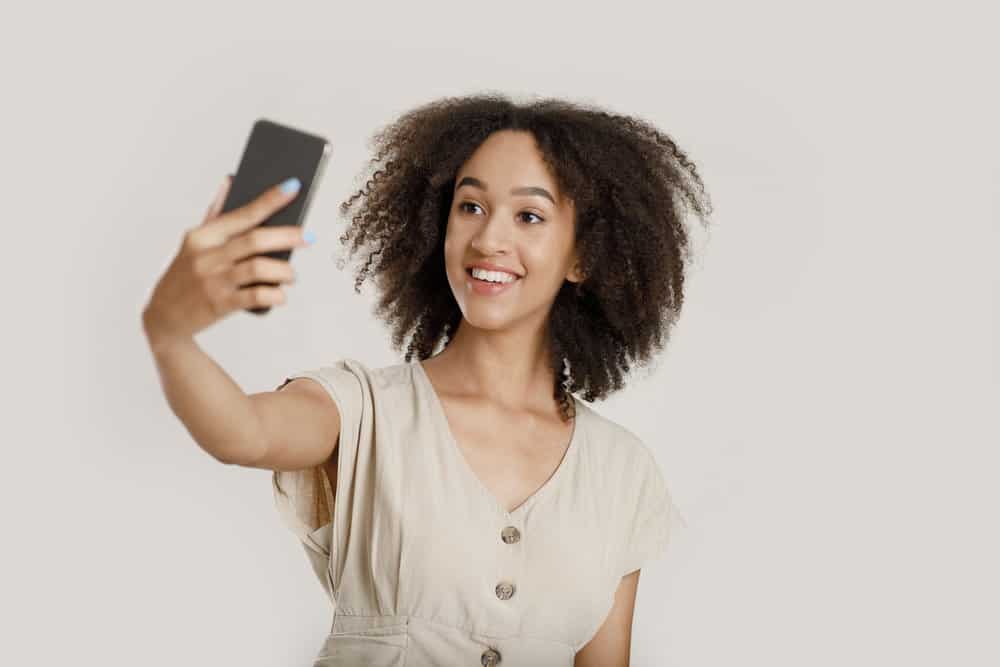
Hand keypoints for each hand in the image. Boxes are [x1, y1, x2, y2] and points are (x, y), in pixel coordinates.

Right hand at [142, 175, 309, 344]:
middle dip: (288, 236)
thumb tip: (231, 180)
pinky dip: (274, 295)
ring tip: (291, 274)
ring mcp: (213, 281)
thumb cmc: (186, 274)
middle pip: (255, 240)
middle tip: (308, 237)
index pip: (243, 213)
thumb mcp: (194, 243)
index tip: (293, 187)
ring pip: (259, 268)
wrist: (164, 315)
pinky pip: (256, 296)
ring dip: (284, 270)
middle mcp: (207, 256)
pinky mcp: (220, 304)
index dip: (270, 200)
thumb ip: (215, 213)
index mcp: (202, 236)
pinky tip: (280, 295)